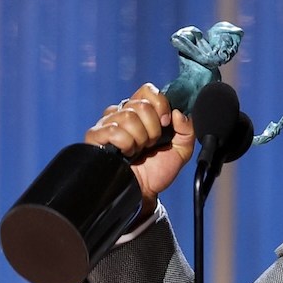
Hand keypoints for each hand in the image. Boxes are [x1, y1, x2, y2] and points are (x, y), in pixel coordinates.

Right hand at [84, 83, 194, 214]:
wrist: (143, 192)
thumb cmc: (157, 171)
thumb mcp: (181, 150)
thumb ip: (187, 130)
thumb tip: (178, 113)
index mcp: (142, 112)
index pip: (148, 90)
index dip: (160, 104)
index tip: (166, 123)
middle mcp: (123, 113)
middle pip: (140, 104)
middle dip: (152, 128)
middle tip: (150, 143)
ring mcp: (108, 123)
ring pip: (128, 116)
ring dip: (140, 138)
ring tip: (137, 150)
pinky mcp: (96, 135)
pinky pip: (114, 130)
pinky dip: (126, 144)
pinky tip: (125, 153)